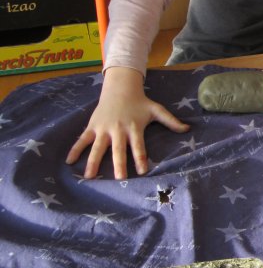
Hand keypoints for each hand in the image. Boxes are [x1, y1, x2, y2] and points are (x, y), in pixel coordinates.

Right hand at [65, 67, 188, 179]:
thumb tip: (188, 128)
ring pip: (98, 147)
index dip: (141, 158)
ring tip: (89, 177)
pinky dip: (75, 150)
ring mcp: (104, 129)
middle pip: (118, 150)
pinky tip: (69, 162)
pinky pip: (82, 140)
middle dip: (119, 164)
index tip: (143, 171)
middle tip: (119, 179)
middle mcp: (118, 129)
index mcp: (134, 128)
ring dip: (93, 162)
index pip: (139, 146)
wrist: (120, 88)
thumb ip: (171, 121)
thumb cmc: (140, 102)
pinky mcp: (92, 127)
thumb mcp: (157, 109)